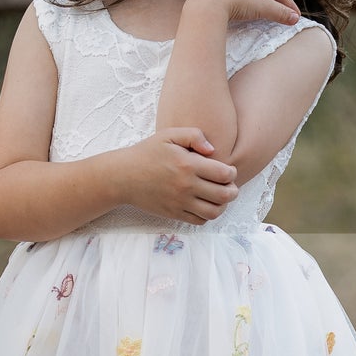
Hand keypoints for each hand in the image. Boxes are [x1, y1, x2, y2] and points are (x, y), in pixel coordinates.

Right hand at [122, 128, 239, 224]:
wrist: (123, 176)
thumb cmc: (147, 153)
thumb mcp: (168, 135)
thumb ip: (194, 135)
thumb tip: (212, 150)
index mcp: (188, 165)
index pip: (225, 174)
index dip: (232, 172)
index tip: (228, 170)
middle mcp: (186, 186)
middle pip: (224, 195)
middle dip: (232, 191)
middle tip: (229, 186)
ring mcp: (180, 202)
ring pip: (214, 212)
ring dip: (222, 205)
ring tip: (219, 197)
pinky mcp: (174, 213)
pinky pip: (199, 220)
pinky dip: (207, 215)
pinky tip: (203, 204)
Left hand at [189, 0, 299, 30]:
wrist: (207, 3)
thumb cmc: (238, 1)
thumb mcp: (264, 7)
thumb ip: (281, 12)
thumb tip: (295, 18)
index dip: (290, 5)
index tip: (296, 17)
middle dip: (277, 2)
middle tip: (285, 14)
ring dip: (262, 2)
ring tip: (268, 12)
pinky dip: (248, 4)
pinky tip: (246, 11)